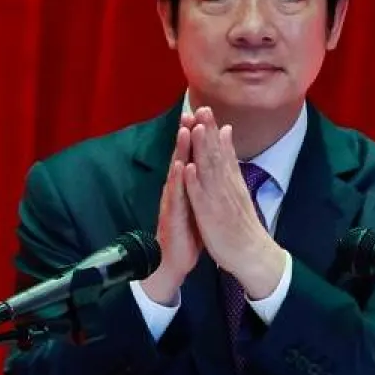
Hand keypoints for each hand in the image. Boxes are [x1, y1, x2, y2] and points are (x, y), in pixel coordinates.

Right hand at [139, 112, 200, 304]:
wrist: (171, 263)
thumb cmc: (184, 233)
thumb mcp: (194, 204)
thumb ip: (198, 184)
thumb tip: (203, 166)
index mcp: (184, 187)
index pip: (190, 156)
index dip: (195, 135)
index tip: (202, 113)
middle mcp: (176, 191)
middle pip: (181, 157)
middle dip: (186, 134)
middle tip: (190, 111)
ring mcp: (172, 202)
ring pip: (176, 172)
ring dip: (180, 151)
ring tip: (184, 130)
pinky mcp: (171, 216)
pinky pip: (175, 196)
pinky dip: (178, 181)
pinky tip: (179, 167)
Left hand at [183, 107, 288, 298]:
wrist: (252, 254)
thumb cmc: (241, 225)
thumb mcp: (239, 190)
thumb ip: (232, 164)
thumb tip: (228, 136)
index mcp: (232, 182)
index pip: (222, 151)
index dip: (213, 130)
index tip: (205, 108)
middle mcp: (227, 188)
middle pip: (216, 155)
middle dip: (207, 132)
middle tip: (201, 108)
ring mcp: (219, 201)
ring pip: (209, 172)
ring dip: (202, 150)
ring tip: (196, 129)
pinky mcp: (211, 217)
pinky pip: (201, 198)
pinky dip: (195, 182)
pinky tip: (189, 167)